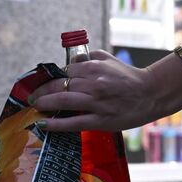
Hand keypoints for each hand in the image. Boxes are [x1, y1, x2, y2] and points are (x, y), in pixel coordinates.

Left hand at [29, 50, 164, 130]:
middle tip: (32, 97)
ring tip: (35, 107)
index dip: (50, 78)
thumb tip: (70, 62)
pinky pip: (73, 122)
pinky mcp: (100, 121)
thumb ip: (89, 57)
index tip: (41, 84)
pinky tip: (44, 124)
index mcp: (94, 67)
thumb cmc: (129, 77)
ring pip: (63, 101)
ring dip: (44, 104)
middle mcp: (94, 84)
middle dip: (41, 91)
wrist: (150, 94)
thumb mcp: (109, 59)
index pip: (64, 72)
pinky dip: (56, 124)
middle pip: (59, 86)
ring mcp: (97, 103)